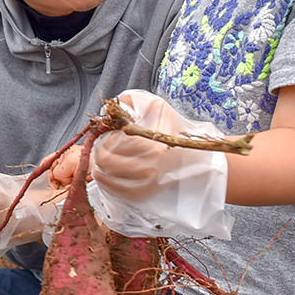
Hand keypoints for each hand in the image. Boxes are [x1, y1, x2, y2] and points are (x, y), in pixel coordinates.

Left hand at [88, 90, 230, 238]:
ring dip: (99, 166)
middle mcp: (150, 167)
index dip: (105, 137)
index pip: (112, 143)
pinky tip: (108, 173)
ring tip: (103, 158)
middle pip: (105, 160)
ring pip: (106, 177)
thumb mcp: (155, 105)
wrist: (196, 156)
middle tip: (101, 146)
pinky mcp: (144, 194)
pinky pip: (115, 191)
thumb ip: (130, 100)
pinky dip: (106, 182)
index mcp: (151, 145)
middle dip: (98, 151)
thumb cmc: (173, 129)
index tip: (108, 134)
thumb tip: (108, 107)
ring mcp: (147, 183)